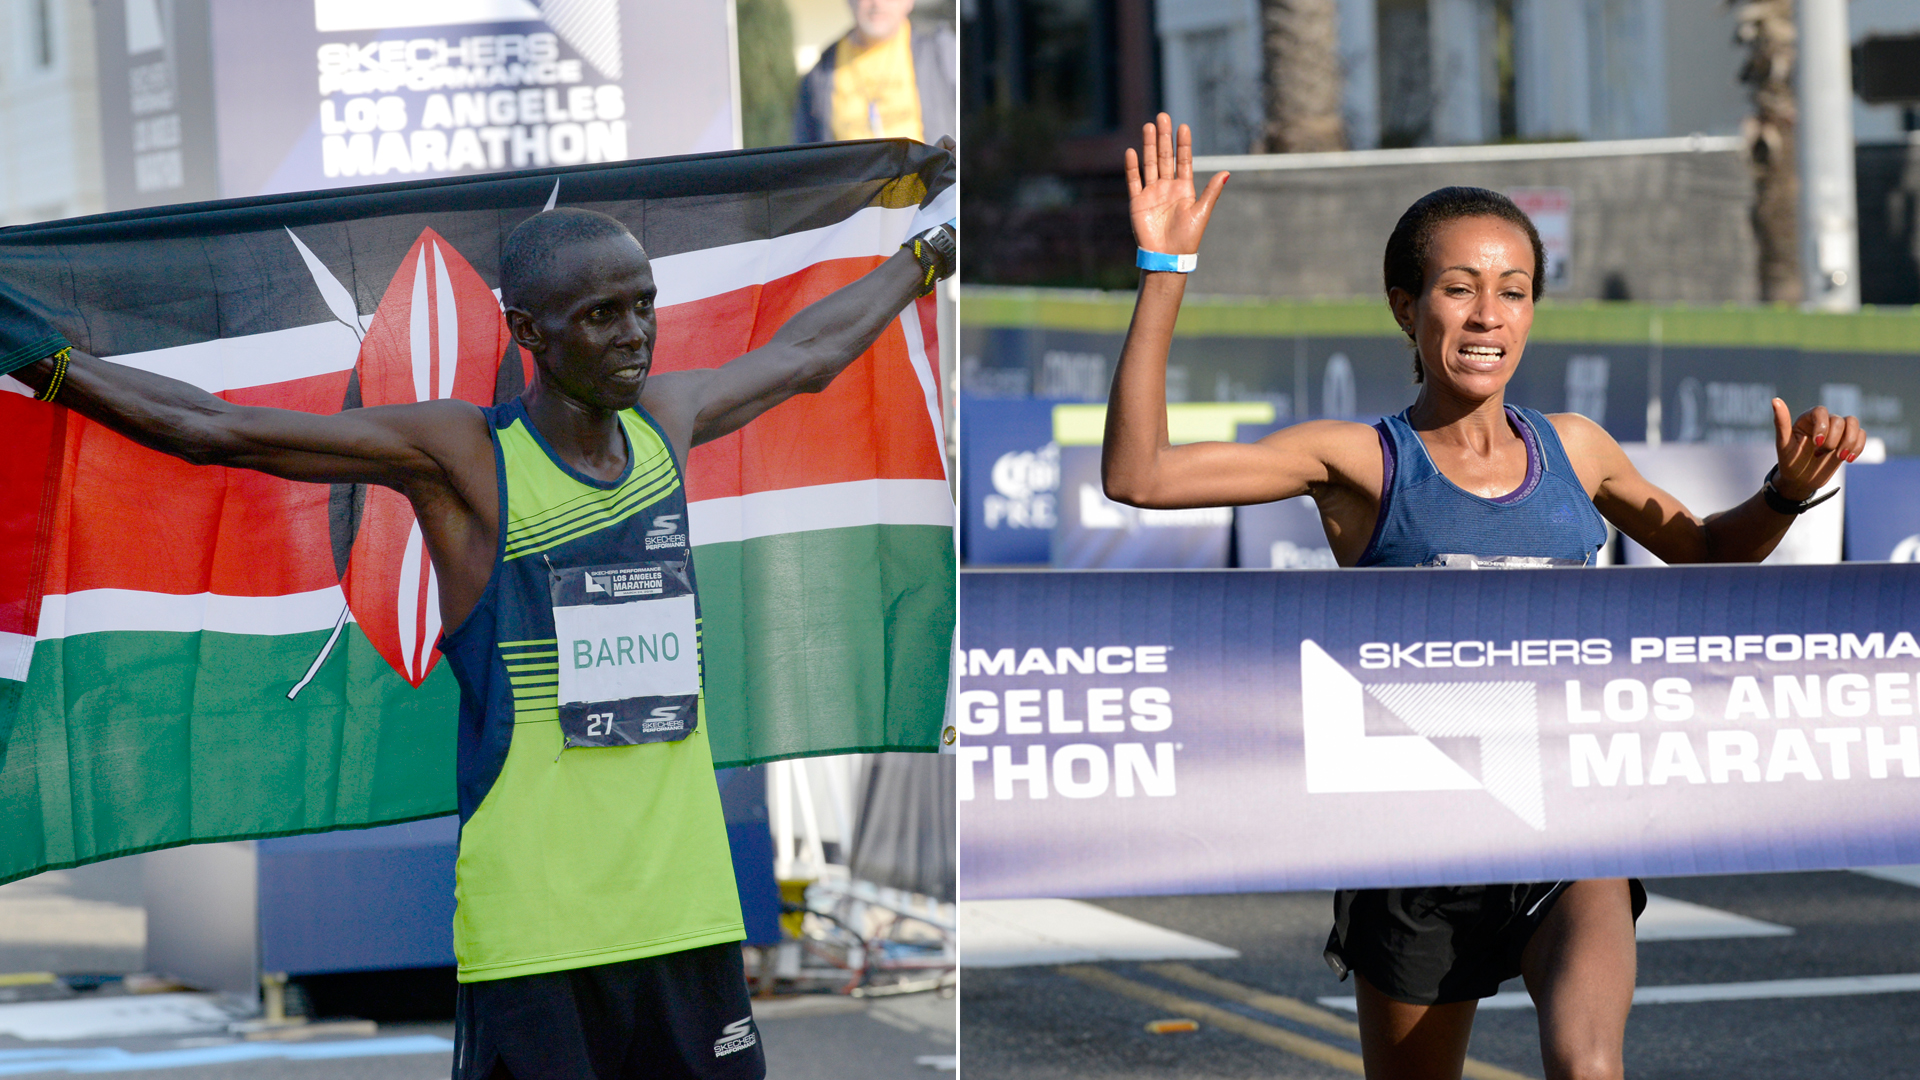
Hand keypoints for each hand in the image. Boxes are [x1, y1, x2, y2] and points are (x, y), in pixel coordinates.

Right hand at [1125, 113, 1227, 256]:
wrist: (1168, 257)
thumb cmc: (1188, 238)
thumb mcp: (1202, 212)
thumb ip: (1212, 191)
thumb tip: (1227, 172)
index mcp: (1184, 188)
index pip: (1183, 160)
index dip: (1183, 144)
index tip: (1183, 126)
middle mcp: (1167, 187)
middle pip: (1164, 157)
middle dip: (1163, 137)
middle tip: (1162, 116)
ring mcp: (1152, 193)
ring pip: (1149, 164)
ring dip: (1148, 146)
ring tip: (1148, 126)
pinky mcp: (1138, 202)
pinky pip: (1134, 181)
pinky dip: (1132, 167)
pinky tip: (1132, 152)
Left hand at [1771, 398, 1865, 500]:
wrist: (1800, 480)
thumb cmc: (1789, 461)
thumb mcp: (1783, 444)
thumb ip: (1781, 422)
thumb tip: (1775, 400)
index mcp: (1807, 419)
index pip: (1821, 411)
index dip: (1822, 426)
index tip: (1816, 444)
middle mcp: (1823, 422)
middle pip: (1838, 420)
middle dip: (1832, 440)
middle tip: (1819, 455)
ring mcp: (1837, 431)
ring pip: (1853, 423)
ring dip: (1850, 441)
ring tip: (1840, 457)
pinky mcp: (1847, 441)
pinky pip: (1862, 435)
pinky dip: (1858, 446)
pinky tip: (1848, 459)